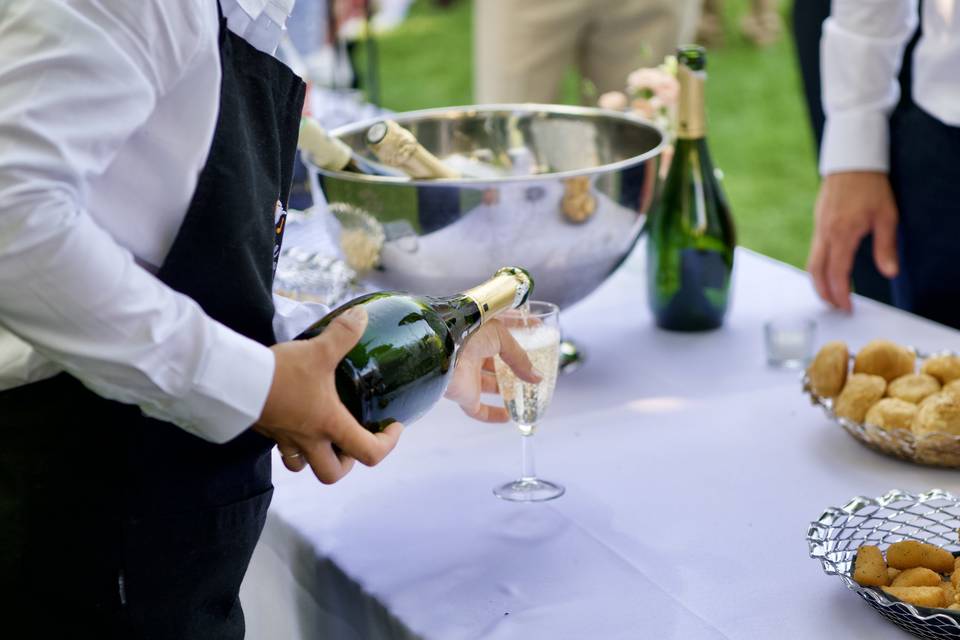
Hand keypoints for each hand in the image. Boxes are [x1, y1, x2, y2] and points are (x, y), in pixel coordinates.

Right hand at [255, 307, 401, 482]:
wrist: (236, 380)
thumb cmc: (281, 372)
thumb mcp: (319, 350)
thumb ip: (344, 334)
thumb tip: (362, 317)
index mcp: (330, 424)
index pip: (369, 452)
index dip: (387, 444)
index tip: (392, 427)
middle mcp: (309, 440)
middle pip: (332, 474)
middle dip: (347, 462)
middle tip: (353, 440)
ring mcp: (286, 439)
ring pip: (304, 466)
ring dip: (318, 457)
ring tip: (325, 435)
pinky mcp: (268, 432)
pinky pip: (284, 449)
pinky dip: (293, 443)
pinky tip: (296, 422)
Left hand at [444, 320, 541, 421]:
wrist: (443, 351)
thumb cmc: (467, 333)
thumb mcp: (500, 335)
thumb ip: (519, 357)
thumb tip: (536, 377)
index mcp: (479, 330)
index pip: (502, 330)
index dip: (519, 328)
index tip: (535, 329)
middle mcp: (473, 351)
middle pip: (494, 359)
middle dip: (511, 364)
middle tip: (530, 368)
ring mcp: (467, 373)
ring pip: (487, 384)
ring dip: (503, 388)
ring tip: (523, 392)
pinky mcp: (463, 394)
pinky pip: (478, 409)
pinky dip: (492, 414)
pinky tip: (507, 416)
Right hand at [807, 171, 898, 311]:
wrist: (851, 162)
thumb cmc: (872, 187)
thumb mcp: (887, 216)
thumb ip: (886, 247)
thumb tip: (890, 272)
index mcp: (842, 234)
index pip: (838, 273)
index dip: (841, 294)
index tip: (847, 308)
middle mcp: (825, 234)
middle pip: (817, 272)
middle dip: (824, 293)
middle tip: (835, 307)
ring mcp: (819, 228)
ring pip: (812, 263)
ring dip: (818, 283)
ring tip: (830, 294)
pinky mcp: (818, 223)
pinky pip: (814, 251)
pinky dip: (818, 268)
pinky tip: (828, 272)